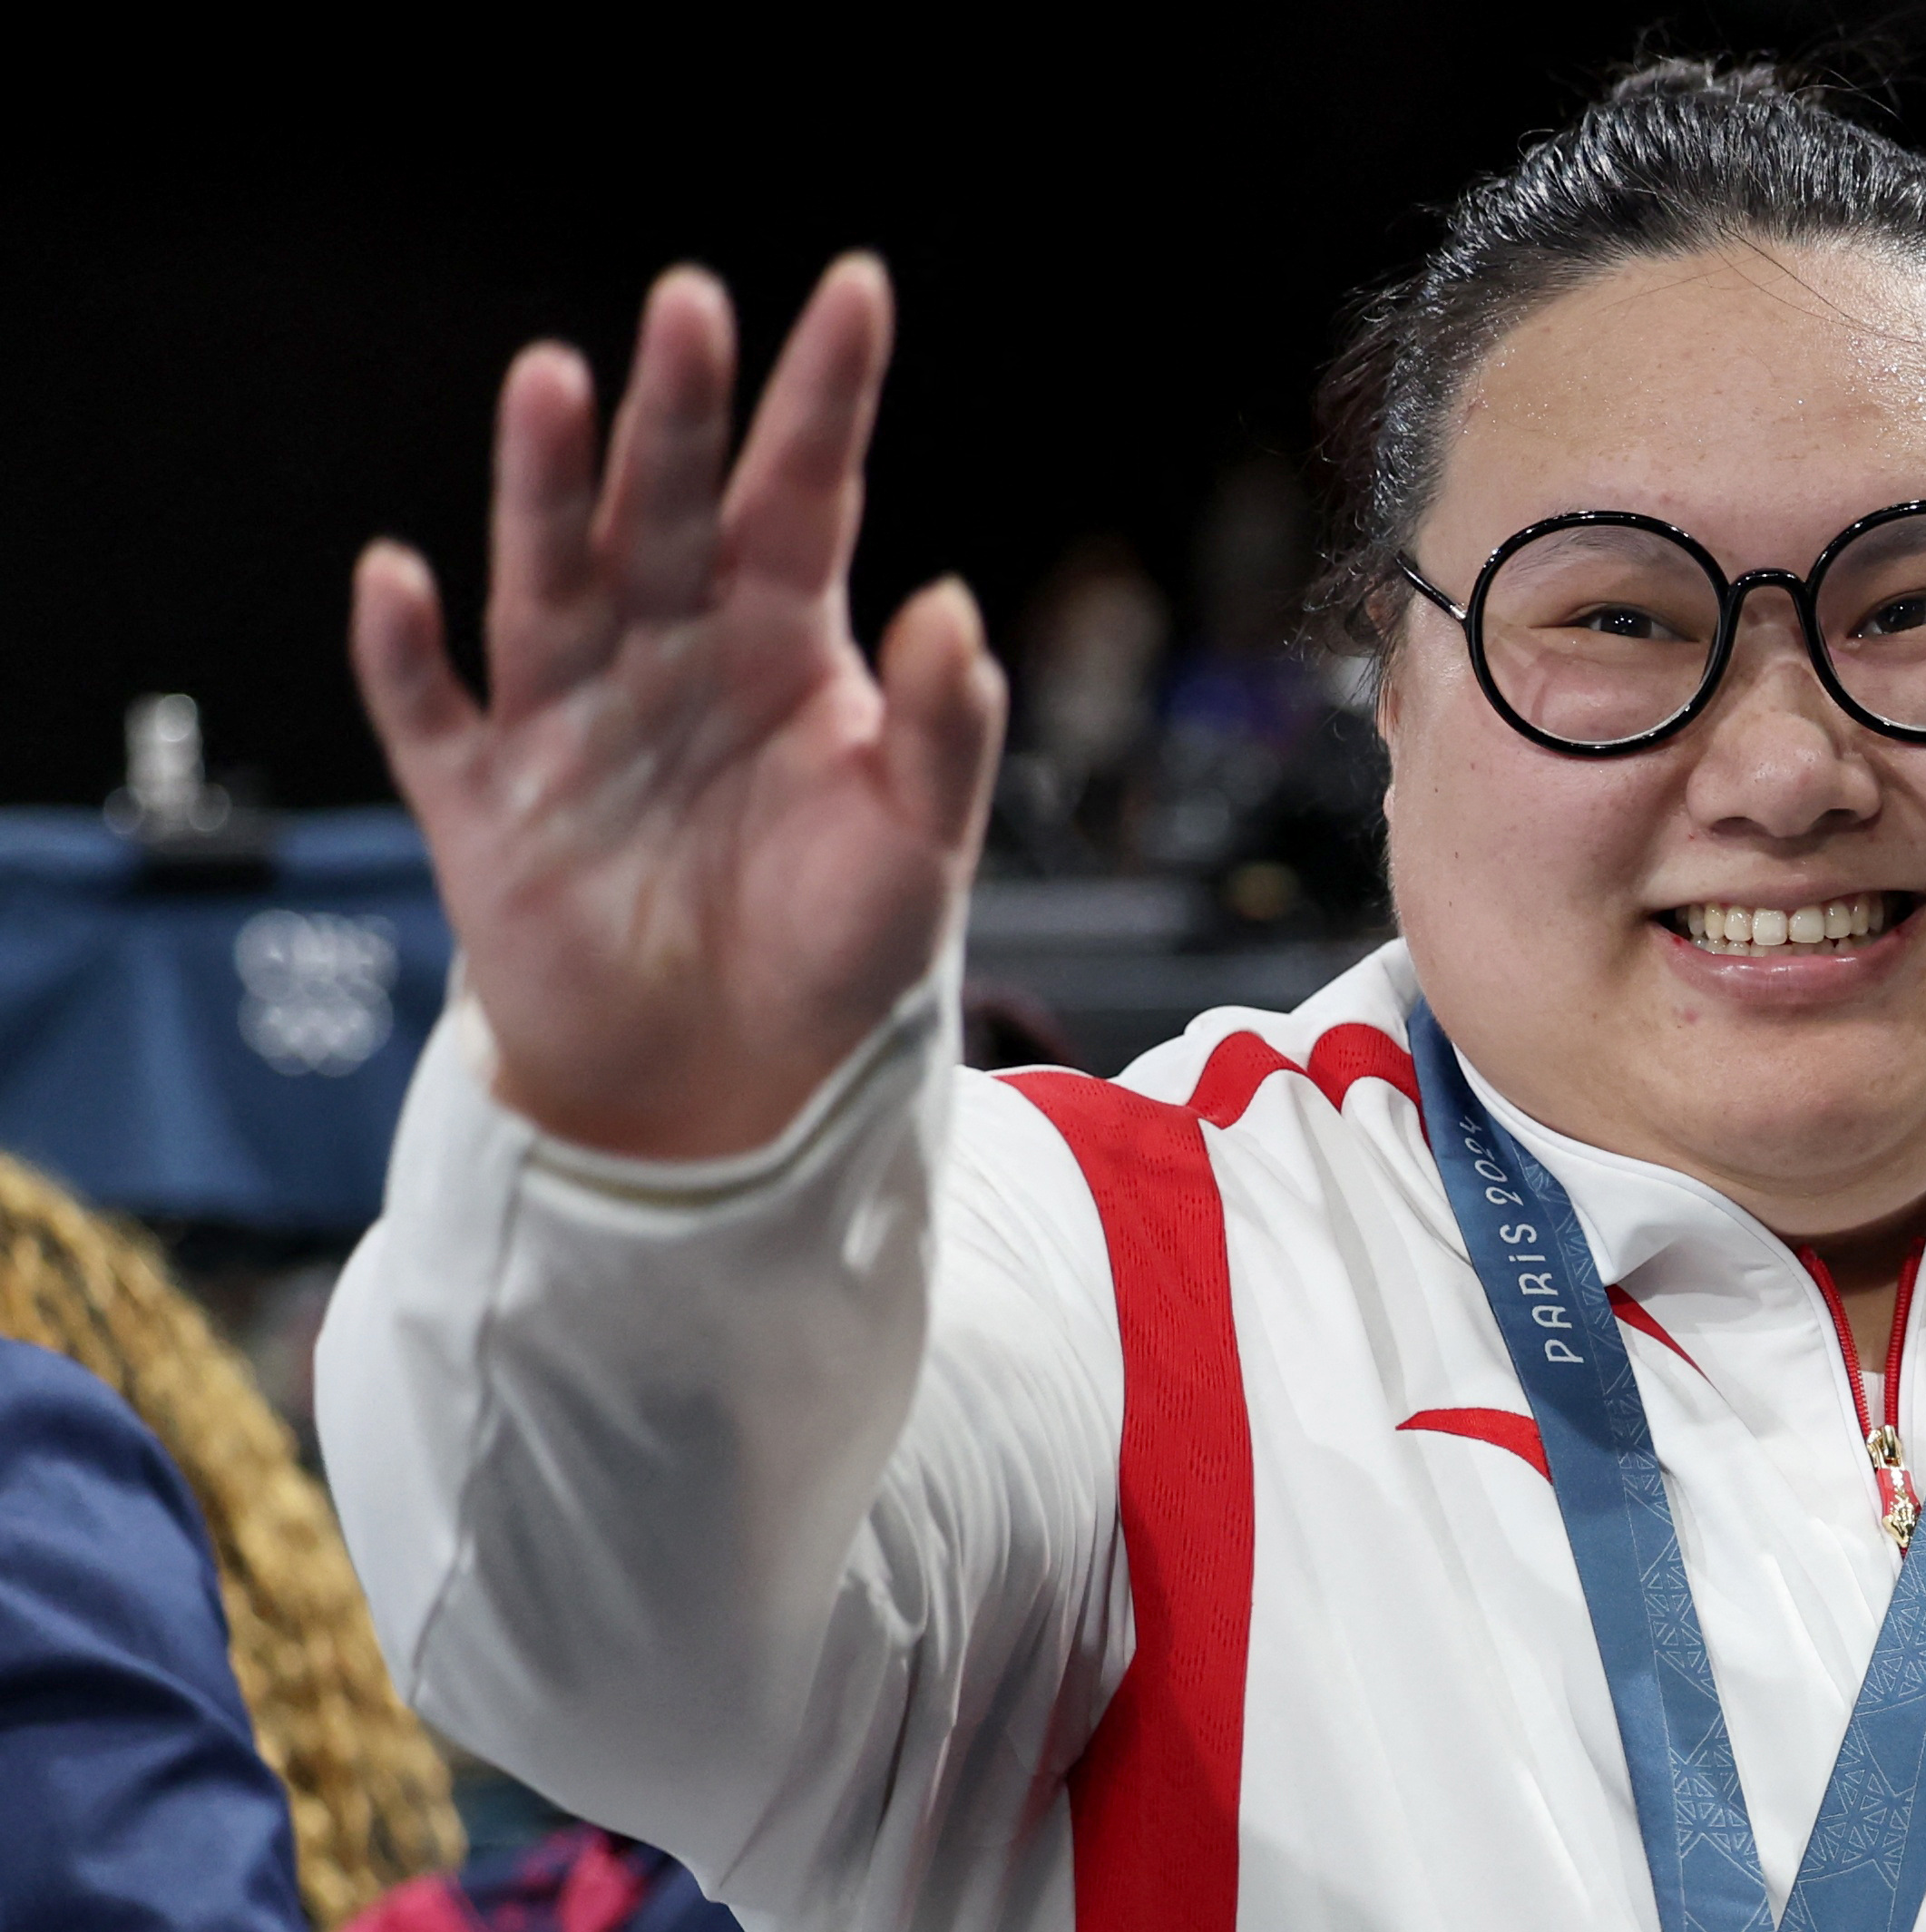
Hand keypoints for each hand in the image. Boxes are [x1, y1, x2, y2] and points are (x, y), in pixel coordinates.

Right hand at [348, 257, 1005, 1160]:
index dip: (824, 396)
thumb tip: (956, 604)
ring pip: (550, 575)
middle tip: (691, 305)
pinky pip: (434, 713)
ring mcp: (571, 717)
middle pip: (668, 506)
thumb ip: (947, 730)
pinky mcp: (489, 802)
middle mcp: (669, 651)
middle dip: (678, 408)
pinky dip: (409, 651)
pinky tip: (400, 576)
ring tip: (554, 385)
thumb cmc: (832, 950)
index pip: (805, 494)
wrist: (734, 1080)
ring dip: (546, 486)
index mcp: (785, 643)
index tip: (857, 289)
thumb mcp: (922, 845)